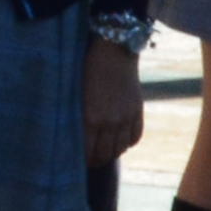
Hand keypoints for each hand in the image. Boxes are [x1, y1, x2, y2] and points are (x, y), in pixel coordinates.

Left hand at [80, 39, 142, 166]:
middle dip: (96, 160)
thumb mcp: (75, 93)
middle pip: (104, 155)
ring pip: (120, 149)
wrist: (113, 49)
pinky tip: (120, 140)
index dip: (83, 161)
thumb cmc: (87, 68)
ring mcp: (125, 117)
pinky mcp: (137, 111)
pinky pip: (135, 138)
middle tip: (91, 159)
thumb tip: (72, 136)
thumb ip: (75, 116)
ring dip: (112, 153)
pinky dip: (127, 142)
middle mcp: (109, 122)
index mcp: (89, 118)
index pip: (87, 153)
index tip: (78, 162)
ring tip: (104, 151)